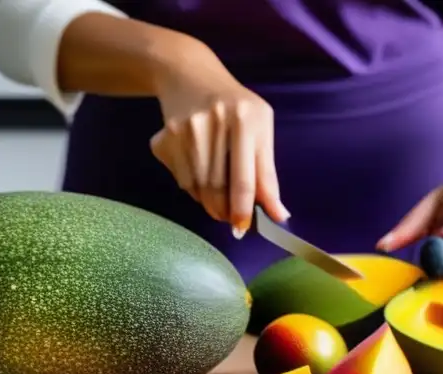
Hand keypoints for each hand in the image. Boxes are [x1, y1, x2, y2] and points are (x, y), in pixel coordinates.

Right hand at [149, 47, 288, 234]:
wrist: (189, 74)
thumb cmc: (235, 105)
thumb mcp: (260, 129)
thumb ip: (268, 174)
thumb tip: (279, 214)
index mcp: (244, 119)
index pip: (244, 178)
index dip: (244, 209)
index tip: (244, 229)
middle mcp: (212, 122)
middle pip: (217, 188)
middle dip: (225, 212)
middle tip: (232, 220)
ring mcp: (183, 130)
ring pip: (197, 189)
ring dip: (209, 203)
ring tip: (218, 198)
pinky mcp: (163, 139)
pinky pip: (181, 180)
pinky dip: (194, 189)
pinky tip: (201, 174)